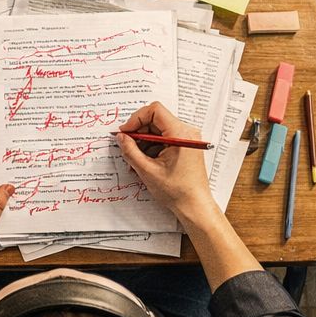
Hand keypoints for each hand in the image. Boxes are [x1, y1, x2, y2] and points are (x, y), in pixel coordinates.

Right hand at [117, 101, 214, 221]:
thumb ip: (131, 151)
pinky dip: (152, 148)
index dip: (136, 118)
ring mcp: (187, 139)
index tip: (126, 132)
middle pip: (155, 120)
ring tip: (134, 160)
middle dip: (138, 133)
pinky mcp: (185, 146)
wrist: (194, 205)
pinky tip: (144, 162)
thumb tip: (121, 137)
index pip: (155, 111)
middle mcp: (186, 132)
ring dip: (143, 142)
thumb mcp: (147, 170)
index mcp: (180, 134)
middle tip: (126, 146)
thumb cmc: (177, 191)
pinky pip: (164, 139)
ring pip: (158, 130)